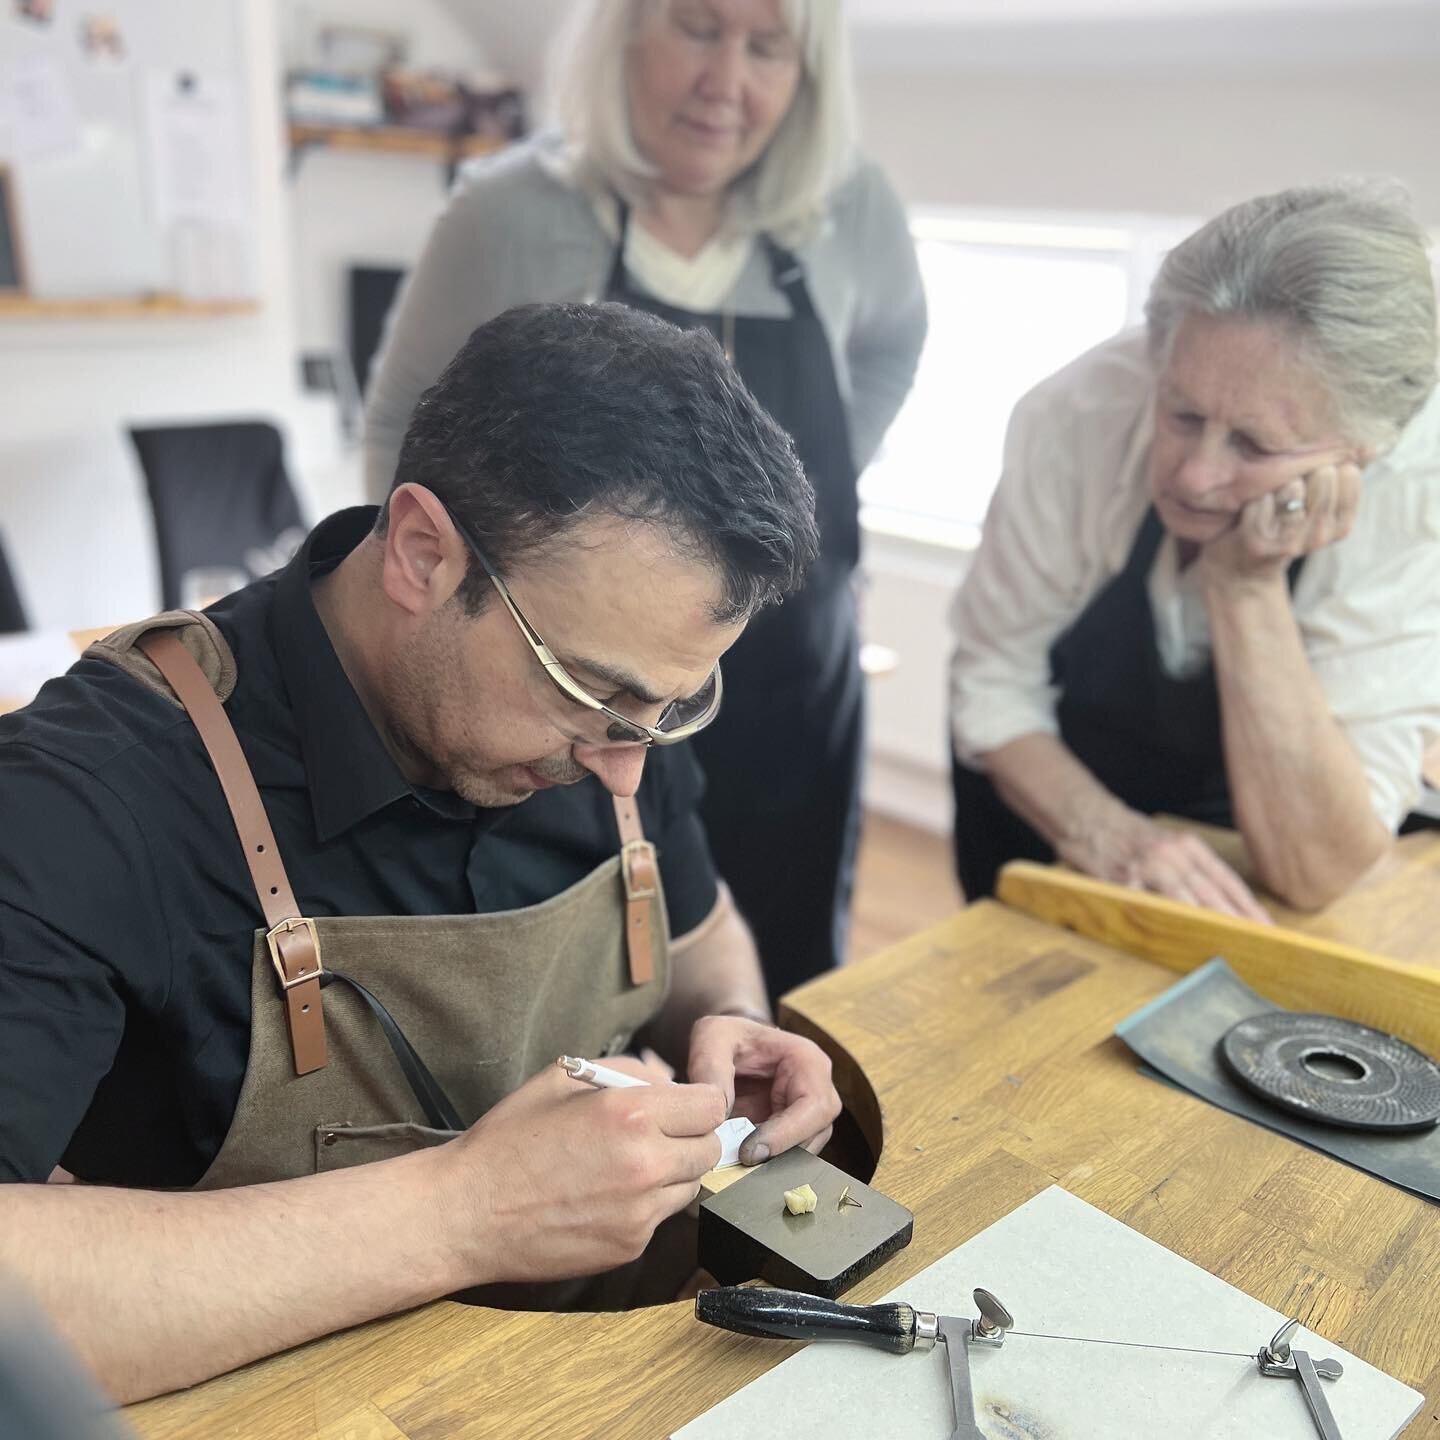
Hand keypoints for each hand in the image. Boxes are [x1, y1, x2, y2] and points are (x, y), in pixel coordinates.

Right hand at [454, 1056, 723, 1285]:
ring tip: (625, 1165)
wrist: (469, 1211)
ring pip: (690, 1186)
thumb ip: (627, 1071)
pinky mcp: (629, 1247)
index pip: (710, 1106)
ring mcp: (640, 1213)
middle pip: (709, 1149)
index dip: (698, 1102)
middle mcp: (645, 1164)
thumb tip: (667, 1082)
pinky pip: (659, 1218)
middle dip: (690, 1137)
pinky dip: (645, 1206)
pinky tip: (605, 1196)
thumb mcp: (563, 1078)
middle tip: (657, 1134)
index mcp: (631, 1115)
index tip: (681, 1105)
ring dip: (671, 1173)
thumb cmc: (510, 1140)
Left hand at [685, 1016, 840, 1165]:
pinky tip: (739, 1165)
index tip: (750, 1153)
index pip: (813, 1107)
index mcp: (808, 1060)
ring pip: (805, 1151)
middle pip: (815, 1135)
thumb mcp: (711, 1037)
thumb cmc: (725, 1035)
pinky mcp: (795, 1130)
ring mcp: (810, 1112)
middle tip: (739, 1166)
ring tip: (736, 1167)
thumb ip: (711, 1069)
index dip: (786, 1135)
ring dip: (773, 1163)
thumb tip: (719, 1113)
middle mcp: (819, 1087)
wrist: (727, 1044)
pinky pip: (789, 1155)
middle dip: (779, 1155)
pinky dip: (766, 1164)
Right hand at [1059, 810, 1271, 922]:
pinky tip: (1179, 936)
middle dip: (1236, 918)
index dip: (1248, 904)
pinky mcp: (1123, 878)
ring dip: (1207, 921)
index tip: (1267, 926)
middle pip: (1211, 890)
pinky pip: (1148, 904)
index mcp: (1187, 844)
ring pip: (1185, 897)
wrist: (1087, 818)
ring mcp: (1147, 865)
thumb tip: (1220, 903)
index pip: (1225, 878)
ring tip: (1227, 941)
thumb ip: (1190, 868)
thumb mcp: (1166, 842)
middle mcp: (1171, 853)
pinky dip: (1165, 920)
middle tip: (1257, 940)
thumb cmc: (1129, 836)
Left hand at [1201, 456, 1363, 583]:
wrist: (1240, 566)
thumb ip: (1342, 474)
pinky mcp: (1258, 542)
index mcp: (1341, 525)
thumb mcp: (1318, 501)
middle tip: (1292, 474)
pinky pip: (1261, 500)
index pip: (1349, 475)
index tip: (1315, 465)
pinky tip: (1253, 500)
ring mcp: (1289, 542)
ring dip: (1280, 480)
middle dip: (1306, 466)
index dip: (1330, 461)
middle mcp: (1319, 536)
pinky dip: (1256, 494)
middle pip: (1323, 478)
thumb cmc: (1282, 522)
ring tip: (1274, 488)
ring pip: (1293, 489)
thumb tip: (1373, 446)